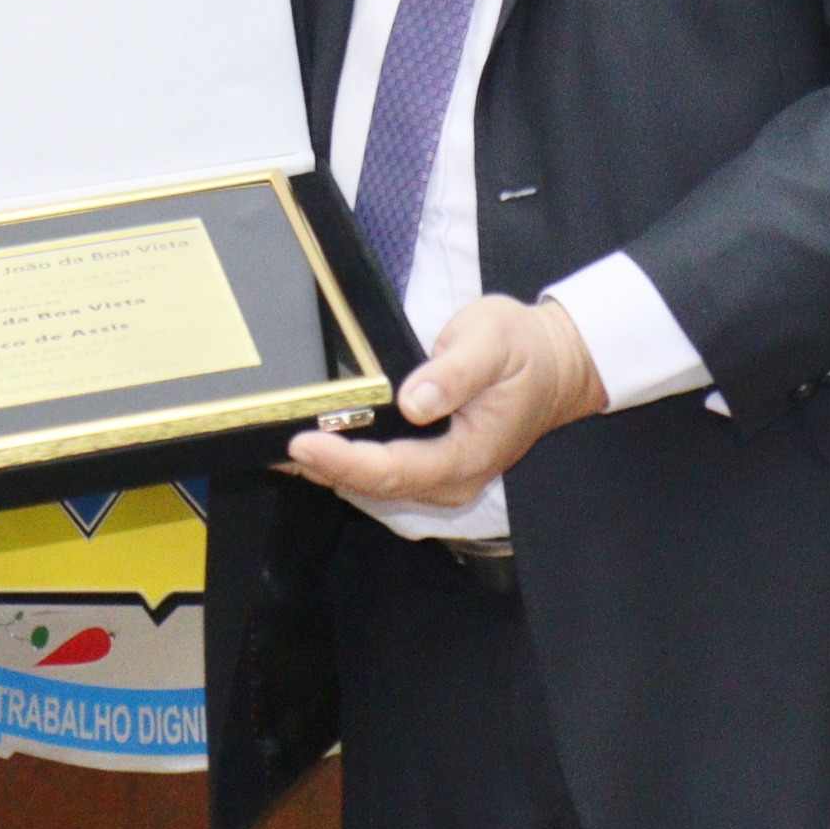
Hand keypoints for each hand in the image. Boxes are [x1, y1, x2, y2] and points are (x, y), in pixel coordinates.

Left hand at [287, 295, 607, 512]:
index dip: (344, 462)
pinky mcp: (432, 467)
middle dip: (324, 470)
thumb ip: (454, 373)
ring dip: (328, 470)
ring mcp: (442, 477)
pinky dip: (345, 463)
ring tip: (278, 448)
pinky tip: (315, 447)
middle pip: (376, 486)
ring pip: (374, 486)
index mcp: (468, 455)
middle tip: (272, 444)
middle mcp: (452, 478)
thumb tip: (414, 402)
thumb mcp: (492, 342)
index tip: (302, 445)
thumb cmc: (523, 350)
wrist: (557, 366)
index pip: (394, 470)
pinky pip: (381, 473)